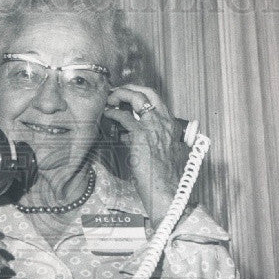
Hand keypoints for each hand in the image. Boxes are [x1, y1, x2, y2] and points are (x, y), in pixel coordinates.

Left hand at [102, 85, 178, 226]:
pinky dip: (113, 113)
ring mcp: (154, 127)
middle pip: (148, 92)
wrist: (167, 191)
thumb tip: (127, 134)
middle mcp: (165, 122)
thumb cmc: (162, 178)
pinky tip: (107, 114)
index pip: (156, 100)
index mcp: (171, 126)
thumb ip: (146, 140)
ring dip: (120, 95)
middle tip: (116, 91)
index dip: (140, 93)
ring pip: (136, 98)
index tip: (128, 94)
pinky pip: (124, 117)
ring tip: (109, 100)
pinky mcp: (142, 136)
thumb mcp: (158, 153)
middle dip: (130, 87)